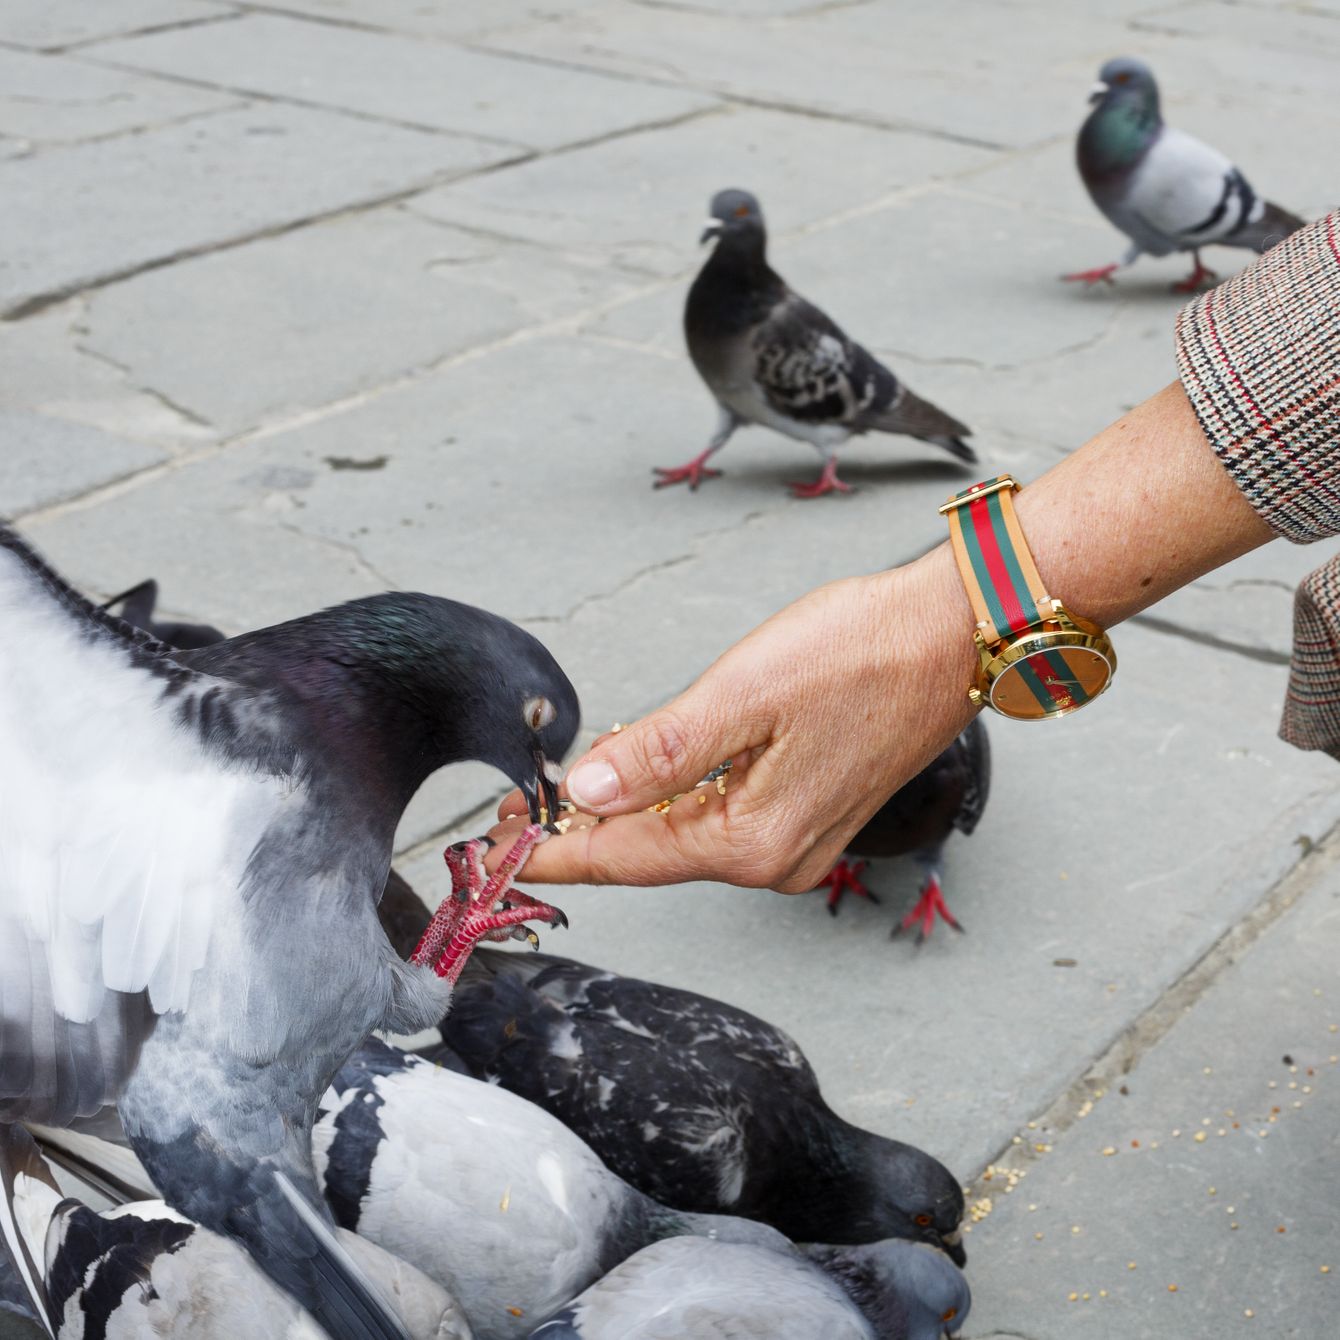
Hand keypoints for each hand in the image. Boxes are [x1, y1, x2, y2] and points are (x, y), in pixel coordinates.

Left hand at [488, 546, 977, 892]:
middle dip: (578, 833)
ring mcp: (797, 843)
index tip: (489, 850)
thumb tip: (586, 791)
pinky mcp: (809, 815)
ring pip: (681, 838)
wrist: (955, 636)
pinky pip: (718, 821)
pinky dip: (671, 804)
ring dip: (622, 817)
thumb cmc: (865, 653)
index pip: (624, 857)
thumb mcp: (744, 693)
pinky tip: (640, 782)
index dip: (550, 850)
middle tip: (509, 815)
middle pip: (648, 855)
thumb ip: (661, 750)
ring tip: (557, 799)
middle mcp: (775, 859)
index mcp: (754, 840)